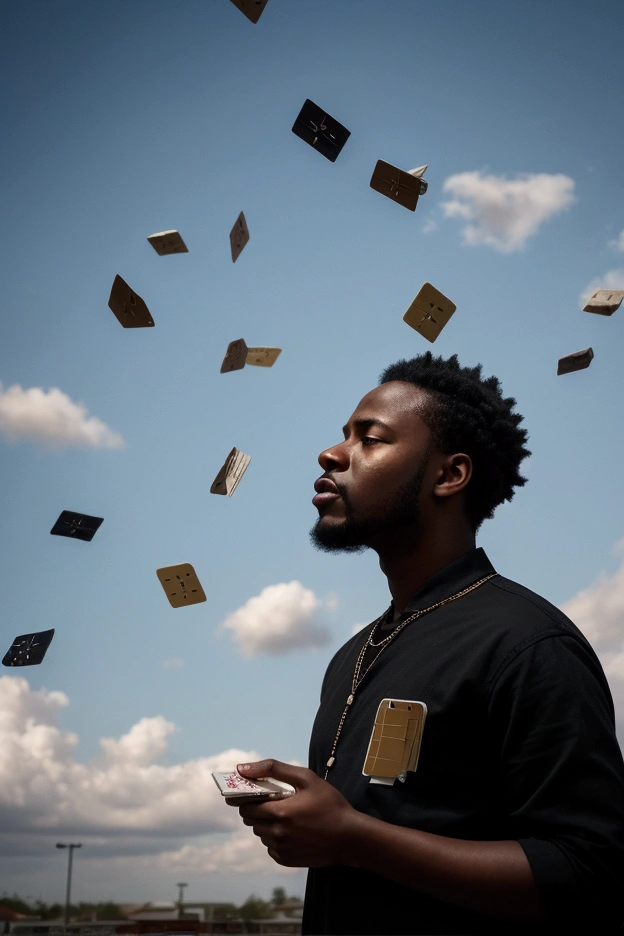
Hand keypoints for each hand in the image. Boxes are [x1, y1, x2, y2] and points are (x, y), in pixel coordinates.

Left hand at [231, 759, 359, 867]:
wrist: (350, 837)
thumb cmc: (330, 804)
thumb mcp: (306, 778)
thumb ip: (273, 769)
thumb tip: (242, 768)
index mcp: (278, 812)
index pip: (246, 807)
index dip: (248, 799)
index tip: (255, 794)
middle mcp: (275, 834)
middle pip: (251, 821)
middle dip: (258, 811)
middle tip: (275, 803)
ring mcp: (280, 849)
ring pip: (261, 834)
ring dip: (267, 825)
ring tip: (288, 817)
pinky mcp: (286, 861)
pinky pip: (271, 848)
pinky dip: (276, 839)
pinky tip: (293, 832)